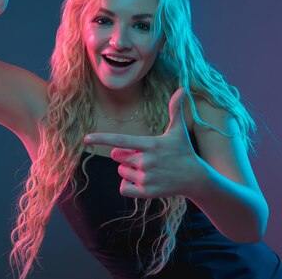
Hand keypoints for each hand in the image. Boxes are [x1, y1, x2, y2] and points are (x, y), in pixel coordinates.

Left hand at [83, 88, 203, 197]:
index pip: (120, 140)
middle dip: (126, 156)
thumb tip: (182, 88)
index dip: (102, 138)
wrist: (195, 178)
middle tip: (144, 157)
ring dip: (129, 171)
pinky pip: (124, 188)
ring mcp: (146, 178)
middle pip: (118, 157)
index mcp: (151, 144)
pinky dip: (128, 186)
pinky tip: (143, 182)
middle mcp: (146, 161)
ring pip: (121, 172)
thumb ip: (176, 110)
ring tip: (149, 170)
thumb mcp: (179, 131)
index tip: (86, 138)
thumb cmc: (184, 151)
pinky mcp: (146, 193)